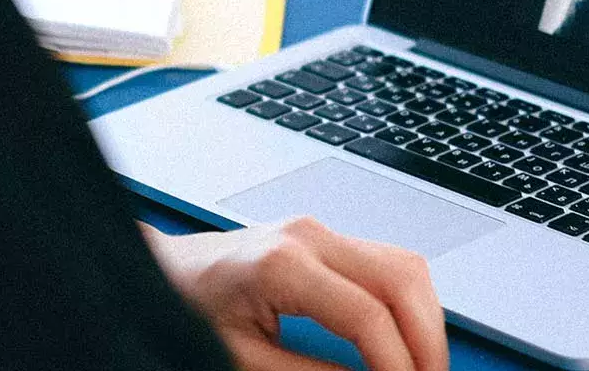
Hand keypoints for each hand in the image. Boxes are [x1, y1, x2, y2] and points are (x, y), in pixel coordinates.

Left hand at [142, 217, 447, 370]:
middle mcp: (308, 236)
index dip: (398, 364)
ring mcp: (318, 230)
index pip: (368, 316)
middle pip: (403, 278)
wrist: (160, 270)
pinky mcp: (323, 238)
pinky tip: (403, 338)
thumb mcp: (243, 358)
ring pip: (405, 264)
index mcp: (282, 265)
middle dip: (427, 339)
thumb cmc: (187, 308)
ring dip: (424, 318)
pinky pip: (387, 262)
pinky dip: (407, 302)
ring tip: (422, 365)